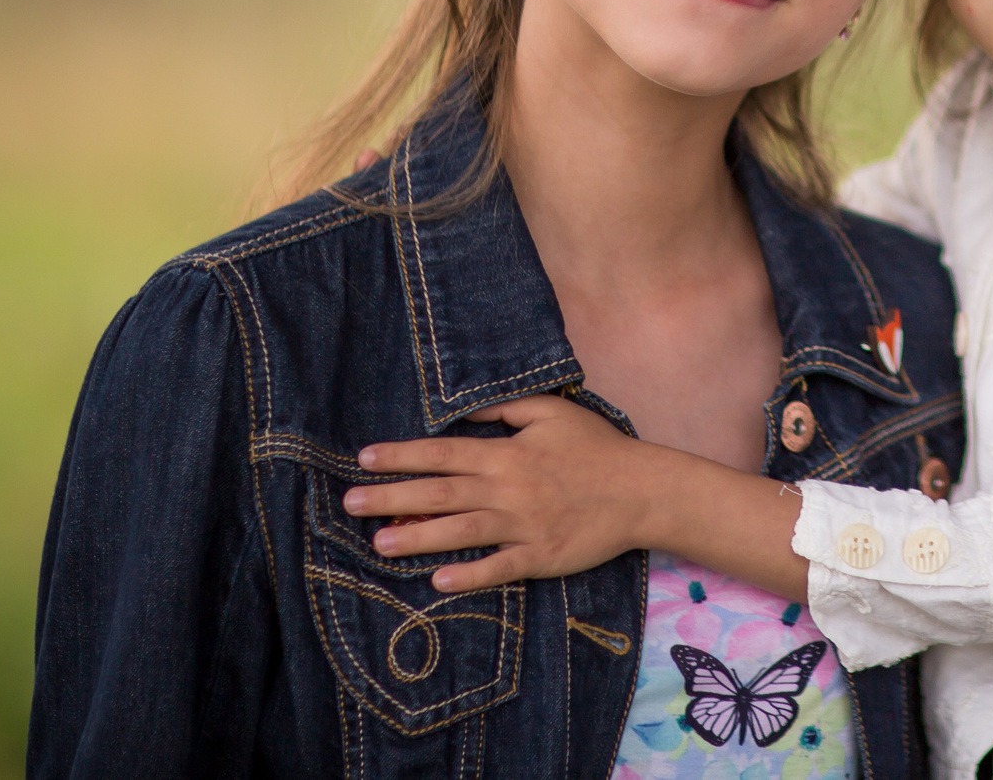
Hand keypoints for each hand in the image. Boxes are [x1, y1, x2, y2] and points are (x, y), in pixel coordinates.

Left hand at [346, 394, 666, 591]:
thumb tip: (469, 413)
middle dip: (392, 497)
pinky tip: (438, 581)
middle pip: (441, 492)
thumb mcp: (554, 413)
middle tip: (349, 504)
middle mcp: (508, 489)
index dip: (402, 455)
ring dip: (418, 537)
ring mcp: (523, 525)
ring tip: (379, 544)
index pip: (444, 452)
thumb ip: (508, 410)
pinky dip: (470, 574)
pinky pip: (500, 567)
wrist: (642, 489)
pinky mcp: (541, 555)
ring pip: (461, 531)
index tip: (364, 459)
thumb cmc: (597, 448)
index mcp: (507, 454)